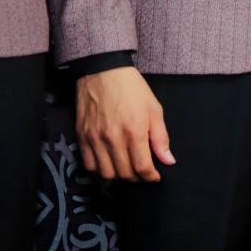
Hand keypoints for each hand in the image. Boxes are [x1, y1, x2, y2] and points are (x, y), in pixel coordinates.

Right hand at [76, 66, 174, 181]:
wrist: (103, 72)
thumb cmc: (132, 89)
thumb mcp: (155, 110)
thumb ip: (161, 138)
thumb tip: (168, 161)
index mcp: (134, 131)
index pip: (142, 167)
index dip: (151, 177)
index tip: (154, 176)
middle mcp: (113, 138)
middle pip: (125, 173)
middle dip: (137, 178)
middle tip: (142, 172)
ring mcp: (95, 138)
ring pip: (106, 173)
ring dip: (119, 176)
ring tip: (126, 169)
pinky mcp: (82, 136)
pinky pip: (89, 164)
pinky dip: (100, 169)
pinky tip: (109, 163)